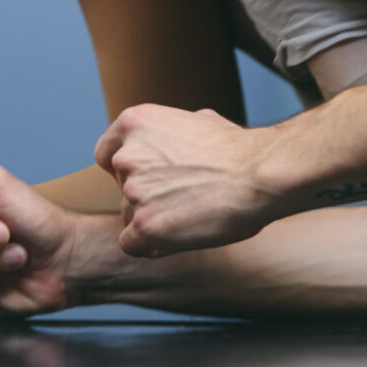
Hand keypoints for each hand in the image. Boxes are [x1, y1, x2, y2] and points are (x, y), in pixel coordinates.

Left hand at [95, 104, 280, 255]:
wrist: (260, 175)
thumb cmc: (239, 150)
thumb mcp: (199, 120)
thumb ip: (170, 132)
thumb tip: (172, 139)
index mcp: (135, 123)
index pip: (107, 154)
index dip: (129, 170)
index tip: (150, 178)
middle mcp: (127, 155)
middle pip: (122, 187)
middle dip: (146, 195)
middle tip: (182, 198)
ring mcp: (133, 192)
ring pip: (129, 216)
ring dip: (152, 220)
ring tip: (189, 216)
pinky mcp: (143, 226)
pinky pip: (132, 245)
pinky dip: (152, 246)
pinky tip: (179, 238)